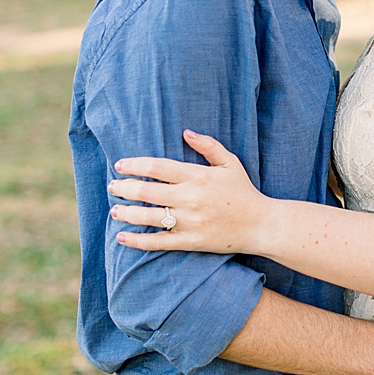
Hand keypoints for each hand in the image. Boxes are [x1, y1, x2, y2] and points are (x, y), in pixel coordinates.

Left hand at [107, 130, 268, 254]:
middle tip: (112, 186)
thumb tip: (185, 132)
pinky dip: (137, 241)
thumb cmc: (243, 192)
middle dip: (124, 188)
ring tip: (114, 209)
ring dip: (126, 213)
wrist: (261, 225)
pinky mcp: (189, 241)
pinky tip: (122, 237)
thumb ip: (208, 146)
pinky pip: (158, 242)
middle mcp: (189, 198)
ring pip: (148, 217)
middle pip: (146, 191)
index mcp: (196, 177)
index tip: (120, 165)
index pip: (157, 168)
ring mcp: (188, 222)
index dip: (134, 165)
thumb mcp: (229, 163)